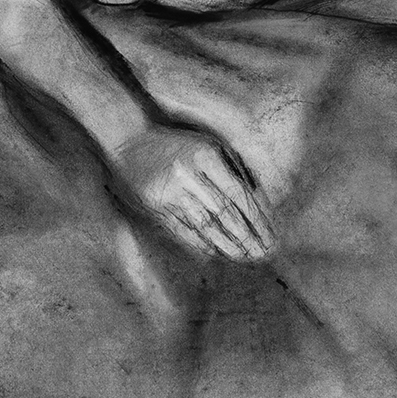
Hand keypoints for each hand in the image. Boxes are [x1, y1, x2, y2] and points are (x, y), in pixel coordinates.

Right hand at [111, 125, 274, 260]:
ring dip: (227, 244)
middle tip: (262, 252)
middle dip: (246, 236)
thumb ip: (233, 166)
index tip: (269, 234)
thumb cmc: (175, 143)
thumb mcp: (207, 143)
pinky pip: (183, 228)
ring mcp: (170, 192)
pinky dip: (201, 242)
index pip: (238, 193)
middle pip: (224, 213)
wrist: (127, 141)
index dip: (256, 218)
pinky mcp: (155, 205)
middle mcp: (188, 175)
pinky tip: (215, 250)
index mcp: (205, 157)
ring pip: (205, 224)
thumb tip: (257, 197)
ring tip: (243, 256)